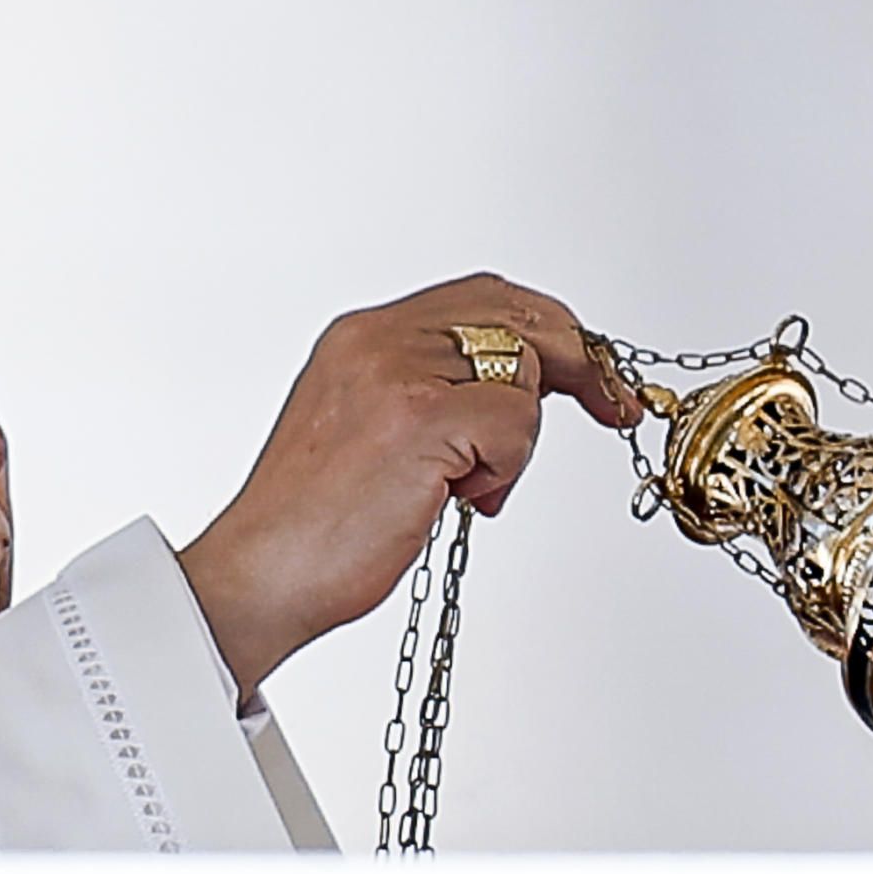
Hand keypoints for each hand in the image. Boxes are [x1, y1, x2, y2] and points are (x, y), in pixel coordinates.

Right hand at [178, 273, 640, 701]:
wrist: (261, 575)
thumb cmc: (311, 527)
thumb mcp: (364, 431)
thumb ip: (425, 394)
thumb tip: (510, 392)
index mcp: (361, 336)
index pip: (480, 298)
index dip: (545, 327)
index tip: (583, 370)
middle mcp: (377, 340)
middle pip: (516, 318)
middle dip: (577, 362)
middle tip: (611, 405)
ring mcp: (397, 374)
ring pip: (521, 374)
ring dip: (516, 442)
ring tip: (466, 489)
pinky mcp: (420, 419)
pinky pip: (515, 424)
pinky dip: (506, 469)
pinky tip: (462, 500)